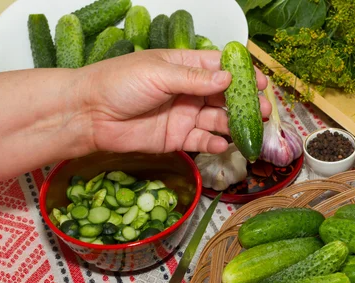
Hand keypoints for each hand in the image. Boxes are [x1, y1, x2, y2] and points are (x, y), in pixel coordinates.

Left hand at [80, 49, 270, 154]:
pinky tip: (222, 144)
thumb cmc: (118, 83)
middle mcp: (188, 91)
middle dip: (245, 103)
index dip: (242, 75)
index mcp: (184, 67)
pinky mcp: (177, 138)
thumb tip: (228, 79)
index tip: (261, 82)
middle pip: (225, 96)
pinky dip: (214, 143)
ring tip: (250, 129)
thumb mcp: (159, 73)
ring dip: (235, 124)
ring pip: (218, 120)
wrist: (90, 114)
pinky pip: (202, 141)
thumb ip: (195, 78)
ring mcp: (184, 115)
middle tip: (264, 110)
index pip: (220, 68)